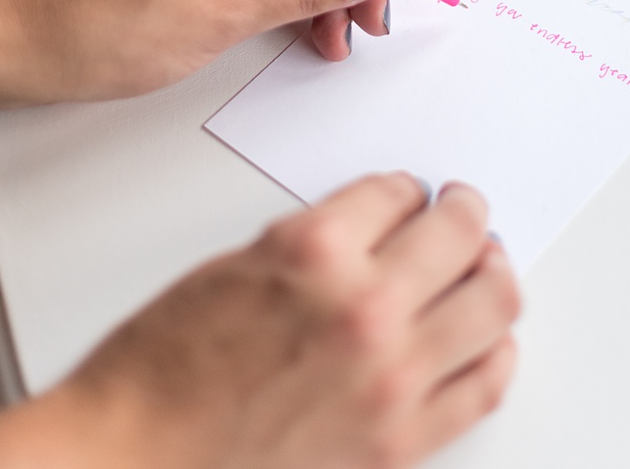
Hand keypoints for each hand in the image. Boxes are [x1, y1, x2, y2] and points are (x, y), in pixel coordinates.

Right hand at [0, 174, 519, 468]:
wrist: (133, 456)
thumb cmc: (165, 367)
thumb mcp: (240, 263)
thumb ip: (319, 242)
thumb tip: (376, 228)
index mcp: (316, 249)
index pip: (398, 192)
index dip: (406, 188)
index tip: (409, 193)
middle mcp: (364, 307)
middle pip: (460, 236)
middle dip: (466, 213)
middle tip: (463, 210)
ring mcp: (389, 379)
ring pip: (492, 305)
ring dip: (493, 271)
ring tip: (486, 264)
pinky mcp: (398, 441)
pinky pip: (483, 385)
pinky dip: (496, 351)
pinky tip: (489, 337)